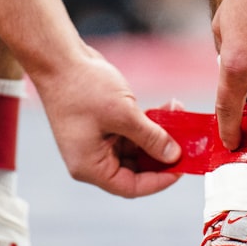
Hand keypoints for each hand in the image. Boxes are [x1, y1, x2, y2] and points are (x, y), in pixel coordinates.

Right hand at [31, 45, 181, 197]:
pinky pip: (130, 134)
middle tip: (188, 144)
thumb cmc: (82, 87)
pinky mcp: (101, 126)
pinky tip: (168, 110)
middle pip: (135, 170)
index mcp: (90, 166)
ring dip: (159, 136)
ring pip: (136, 150)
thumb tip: (173, 155)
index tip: (182, 168)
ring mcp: (96, 142)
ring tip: (180, 116)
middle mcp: (92, 159)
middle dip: (162, 155)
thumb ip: (151, 138)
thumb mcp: (124, 114)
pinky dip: (148, 125)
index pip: (131, 187)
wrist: (59, 58)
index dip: (159, 181)